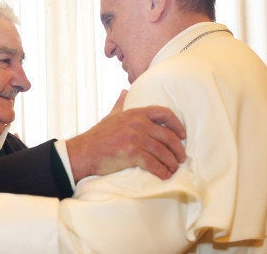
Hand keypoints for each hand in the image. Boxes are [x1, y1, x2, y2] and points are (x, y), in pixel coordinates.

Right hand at [67, 91, 185, 180]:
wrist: (83, 152)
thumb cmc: (98, 136)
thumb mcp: (111, 116)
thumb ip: (120, 104)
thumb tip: (124, 91)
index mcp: (135, 113)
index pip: (164, 113)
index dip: (177, 125)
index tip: (183, 135)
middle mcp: (138, 123)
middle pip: (168, 136)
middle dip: (178, 149)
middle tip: (181, 158)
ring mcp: (135, 138)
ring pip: (163, 152)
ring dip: (171, 163)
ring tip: (173, 169)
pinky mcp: (131, 153)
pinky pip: (154, 163)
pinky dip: (162, 171)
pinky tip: (164, 175)